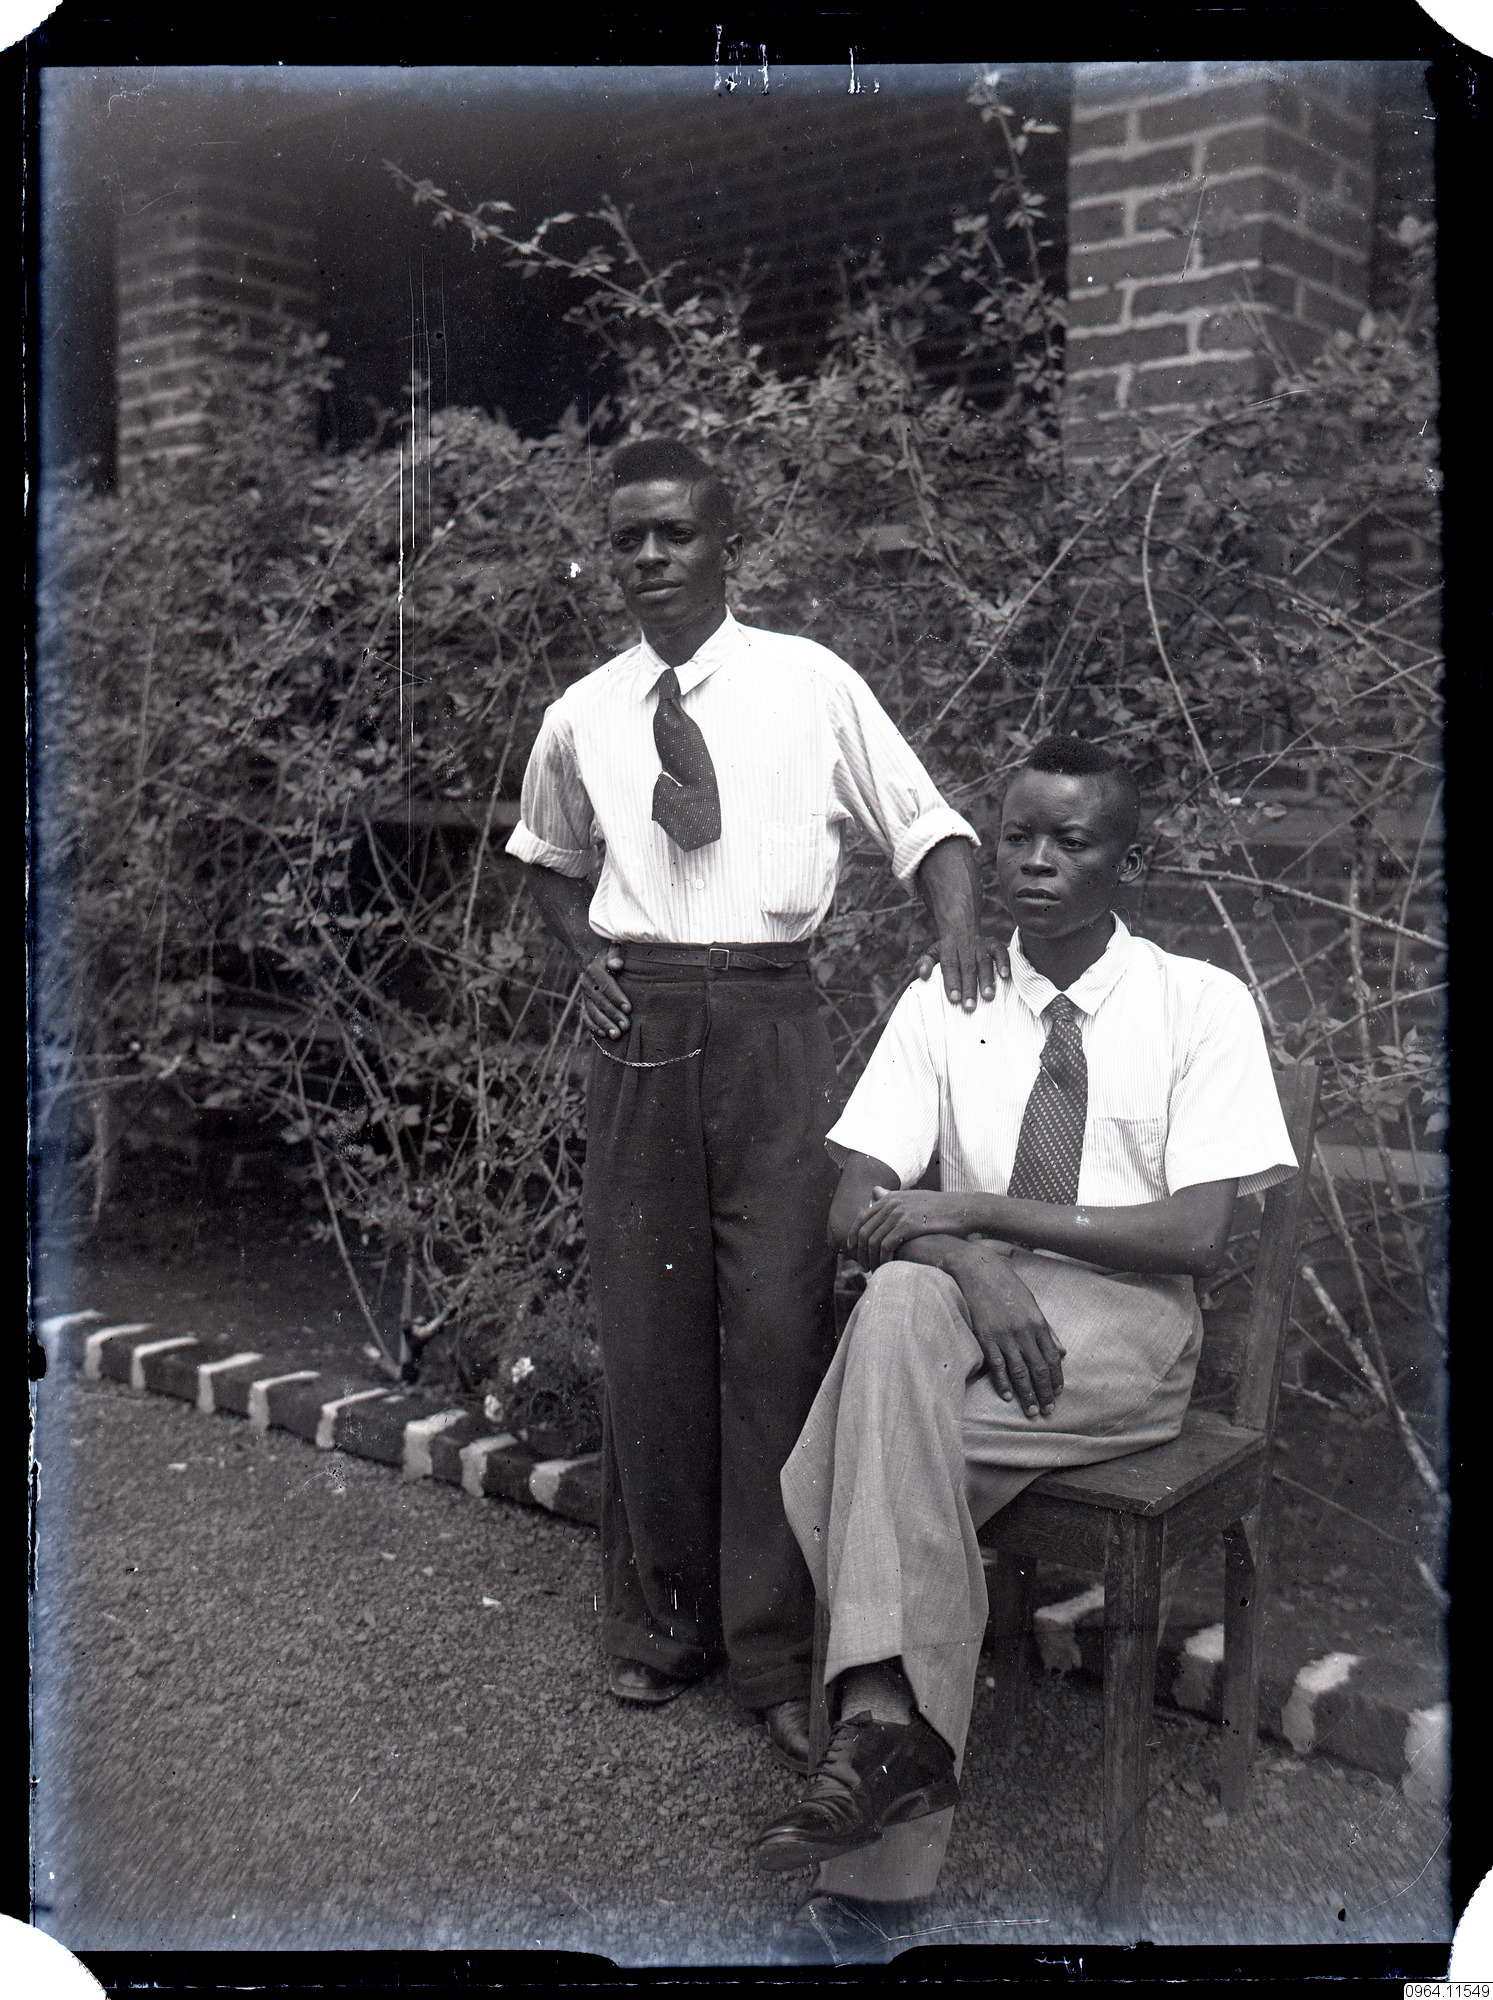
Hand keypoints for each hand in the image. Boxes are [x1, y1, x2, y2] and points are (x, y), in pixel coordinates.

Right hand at [580, 947, 630, 1037]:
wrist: (592, 957)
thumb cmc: (611, 954)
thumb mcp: (613, 949)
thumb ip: (615, 955)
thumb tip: (616, 965)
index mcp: (594, 969)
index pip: (606, 985)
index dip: (617, 997)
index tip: (628, 1008)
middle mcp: (587, 983)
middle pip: (600, 1001)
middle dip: (613, 1015)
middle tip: (626, 1026)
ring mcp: (584, 994)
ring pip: (592, 1011)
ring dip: (604, 1024)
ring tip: (616, 1035)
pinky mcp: (584, 1002)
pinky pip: (585, 1016)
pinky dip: (593, 1026)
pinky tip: (603, 1034)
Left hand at [851, 1187, 973, 1267]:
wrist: (963, 1211)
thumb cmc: (940, 1210)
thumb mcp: (913, 1199)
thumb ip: (893, 1198)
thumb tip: (875, 1191)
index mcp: (891, 1197)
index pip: (862, 1216)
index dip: (854, 1233)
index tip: (851, 1248)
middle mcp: (892, 1203)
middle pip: (864, 1229)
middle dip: (860, 1250)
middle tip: (862, 1265)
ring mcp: (898, 1213)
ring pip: (872, 1240)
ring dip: (870, 1258)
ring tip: (872, 1270)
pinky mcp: (907, 1226)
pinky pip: (885, 1246)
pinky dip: (881, 1259)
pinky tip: (884, 1268)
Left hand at [914, 934, 1009, 1010]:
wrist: (961, 924)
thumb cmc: (947, 948)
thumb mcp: (932, 953)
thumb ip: (924, 964)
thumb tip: (923, 975)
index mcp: (948, 949)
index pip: (950, 966)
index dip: (952, 982)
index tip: (954, 999)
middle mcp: (965, 947)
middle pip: (967, 968)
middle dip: (969, 987)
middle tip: (970, 1006)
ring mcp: (981, 945)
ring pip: (984, 962)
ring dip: (987, 979)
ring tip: (989, 996)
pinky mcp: (993, 944)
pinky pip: (1000, 951)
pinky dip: (1004, 962)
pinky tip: (1005, 975)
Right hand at [949, 1243, 1065, 1419]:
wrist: (978, 1269)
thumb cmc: (1006, 1285)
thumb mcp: (1032, 1304)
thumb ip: (1047, 1329)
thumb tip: (1062, 1351)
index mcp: (1038, 1323)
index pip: (1052, 1358)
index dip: (1056, 1379)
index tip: (1058, 1395)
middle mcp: (1024, 1332)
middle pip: (1038, 1369)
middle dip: (1044, 1392)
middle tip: (1048, 1411)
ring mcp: (1004, 1335)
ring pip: (1019, 1372)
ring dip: (1027, 1394)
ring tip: (1032, 1411)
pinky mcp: (985, 1337)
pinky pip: (996, 1365)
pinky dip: (1002, 1383)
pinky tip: (1008, 1397)